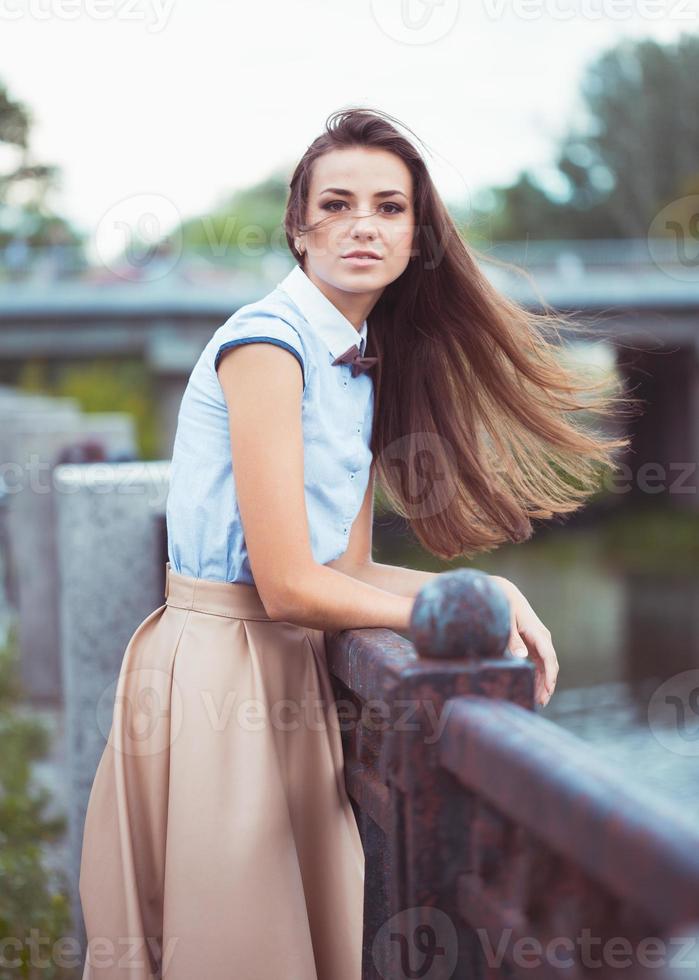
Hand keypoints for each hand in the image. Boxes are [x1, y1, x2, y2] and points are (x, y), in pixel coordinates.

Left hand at [490, 575, 558, 706]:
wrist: (506, 593)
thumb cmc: (505, 606)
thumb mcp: (507, 621)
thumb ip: (513, 639)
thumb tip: (521, 656)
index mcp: (539, 633)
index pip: (549, 658)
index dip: (550, 676)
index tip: (548, 691)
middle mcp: (543, 638)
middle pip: (550, 665)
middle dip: (548, 684)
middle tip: (541, 702)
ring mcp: (540, 642)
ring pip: (546, 666)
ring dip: (544, 683)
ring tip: (538, 700)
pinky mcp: (534, 644)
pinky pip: (540, 663)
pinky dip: (538, 676)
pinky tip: (533, 687)